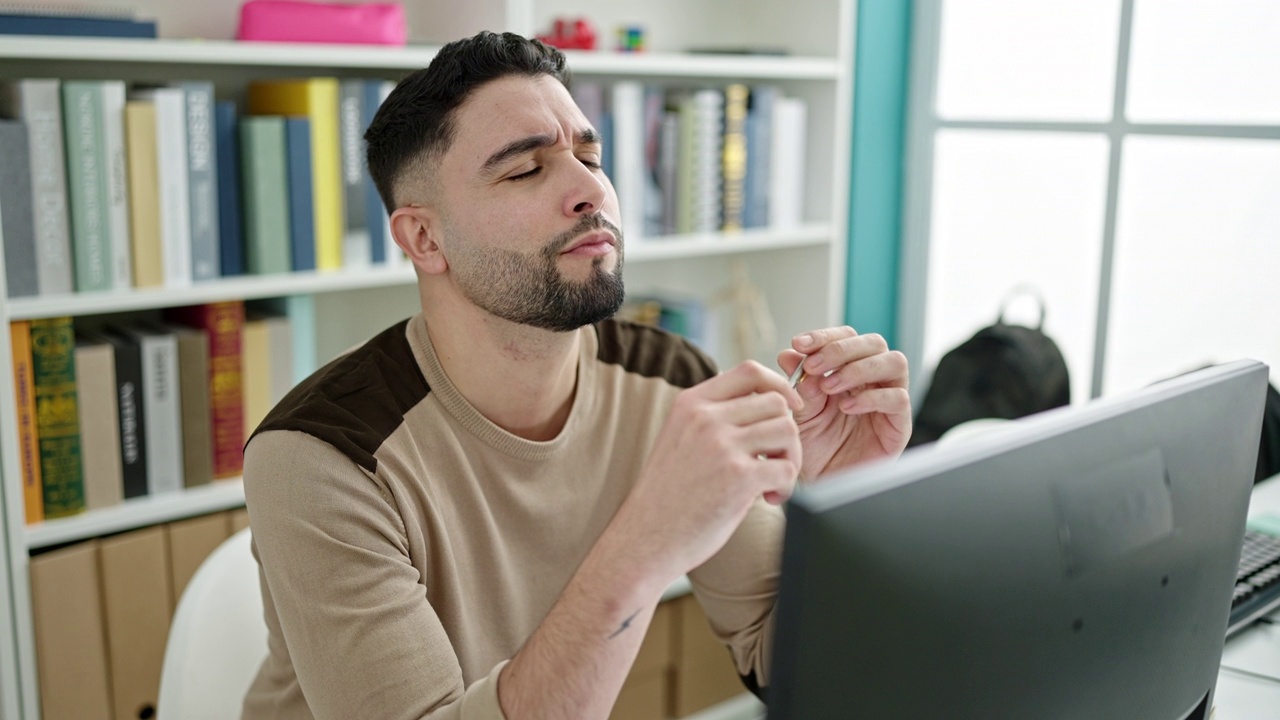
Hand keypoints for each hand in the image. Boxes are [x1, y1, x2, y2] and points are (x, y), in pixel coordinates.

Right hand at [610, 361, 802, 584]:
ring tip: (772, 481)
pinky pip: (786, 468)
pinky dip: (787, 486)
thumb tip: (762, 405)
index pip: (750, 371)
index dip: (780, 386)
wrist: (644, 538)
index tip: (790, 409)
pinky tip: (769, 498)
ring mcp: (721, 445)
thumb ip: (712, 418)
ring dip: (791, 457)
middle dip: (787, 431)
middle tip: (775, 459)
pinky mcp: (738, 477)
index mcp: (690, 403)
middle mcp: (705, 417)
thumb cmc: (667, 495)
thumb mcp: (680, 438)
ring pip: (787, 431)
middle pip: (776, 402)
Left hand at [779, 326, 910, 480]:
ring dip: (859, 368)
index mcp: (849, 370)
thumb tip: (788, 354)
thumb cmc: (813, 448)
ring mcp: (889, 400)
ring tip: (830, 386)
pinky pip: (898, 399)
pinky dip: (871, 398)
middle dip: (841, 349)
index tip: (799, 344)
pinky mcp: (899, 424)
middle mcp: (873, 380)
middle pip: (874, 342)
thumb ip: (798, 384)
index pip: (846, 337)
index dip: (825, 336)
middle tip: (814, 365)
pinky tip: (847, 408)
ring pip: (894, 362)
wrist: (822, 485)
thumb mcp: (799, 412)